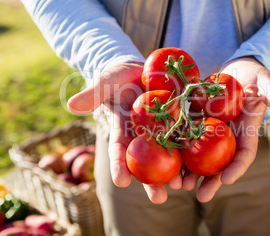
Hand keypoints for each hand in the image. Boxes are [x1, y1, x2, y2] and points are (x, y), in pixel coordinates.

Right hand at [67, 62, 181, 203]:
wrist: (139, 70)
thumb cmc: (118, 77)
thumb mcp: (104, 82)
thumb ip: (92, 94)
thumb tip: (71, 105)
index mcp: (123, 129)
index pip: (119, 149)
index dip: (119, 165)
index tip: (121, 181)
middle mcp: (142, 134)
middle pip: (147, 161)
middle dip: (151, 181)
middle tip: (159, 199)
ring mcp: (161, 128)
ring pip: (167, 153)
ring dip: (175, 172)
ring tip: (182, 187)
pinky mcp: (177, 118)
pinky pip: (185, 133)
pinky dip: (191, 147)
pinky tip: (198, 163)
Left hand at [182, 57, 269, 201]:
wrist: (235, 71)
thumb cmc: (254, 77)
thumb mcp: (266, 82)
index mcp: (246, 131)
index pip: (245, 154)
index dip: (237, 167)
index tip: (228, 179)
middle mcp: (228, 136)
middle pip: (220, 162)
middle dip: (211, 180)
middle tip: (201, 195)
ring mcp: (211, 131)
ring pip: (200, 156)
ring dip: (190, 172)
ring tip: (179, 185)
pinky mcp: (195, 121)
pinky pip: (185, 137)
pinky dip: (176, 149)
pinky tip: (166, 158)